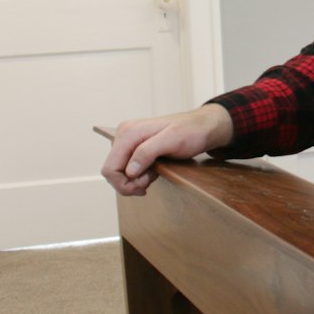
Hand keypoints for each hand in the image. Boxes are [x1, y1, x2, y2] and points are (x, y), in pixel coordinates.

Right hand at [100, 104, 233, 195]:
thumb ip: (147, 152)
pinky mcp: (135, 147)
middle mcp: (124, 135)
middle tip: (151, 180)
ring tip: (155, 172)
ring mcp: (129, 141)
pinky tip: (154, 170)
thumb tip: (129, 170)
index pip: (110, 168)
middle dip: (131, 182)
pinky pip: (128, 168)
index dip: (124, 183)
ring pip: (121, 172)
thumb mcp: (172, 140)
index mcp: (128, 132)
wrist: (202, 127)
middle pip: (112, 172)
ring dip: (136, 179)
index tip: (144, 186)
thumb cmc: (191, 131)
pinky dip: (140, 175)